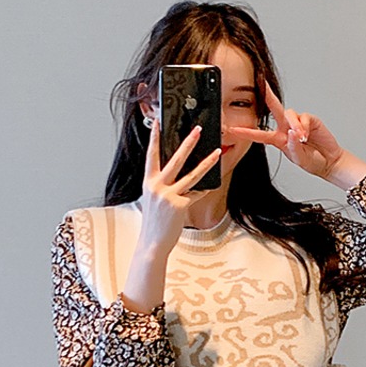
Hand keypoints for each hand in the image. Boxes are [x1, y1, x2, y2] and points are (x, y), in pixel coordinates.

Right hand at [137, 118, 221, 254]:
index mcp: (149, 183)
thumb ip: (161, 185)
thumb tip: (176, 172)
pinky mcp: (180, 206)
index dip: (154, 138)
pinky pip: (196, 194)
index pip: (151, 155)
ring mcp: (169, 196)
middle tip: (198, 130)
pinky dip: (204, 190)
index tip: (158, 122)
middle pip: (176, 159)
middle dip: (188, 143)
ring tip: (217, 152)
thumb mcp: (153, 200)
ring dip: (207, 162)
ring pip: (192, 175)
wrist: (152, 244)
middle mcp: (157, 186)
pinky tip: (212, 184)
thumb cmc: (154, 222)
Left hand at [230, 82, 349, 181]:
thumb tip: (291, 132)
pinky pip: (303, 117)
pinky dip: (305, 126)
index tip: (232, 130)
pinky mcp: (309, 119)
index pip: (259, 134)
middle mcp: (286, 128)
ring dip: (295, 126)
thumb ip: (293, 147)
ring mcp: (297, 123)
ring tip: (302, 138)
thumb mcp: (298, 159)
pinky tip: (307, 135)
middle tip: (260, 82)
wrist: (328, 161)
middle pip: (274, 108)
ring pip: (289, 115)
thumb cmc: (312, 161)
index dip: (246, 132)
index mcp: (278, 139)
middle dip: (267, 95)